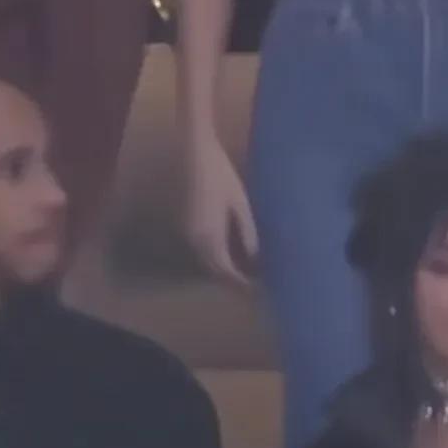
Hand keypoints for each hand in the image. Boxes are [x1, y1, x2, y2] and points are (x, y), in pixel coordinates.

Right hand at [184, 133, 257, 285]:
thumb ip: (247, 233)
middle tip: (258, 287)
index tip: (258, 292)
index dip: (241, 285)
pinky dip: (220, 257)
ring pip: (209, 261)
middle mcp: (195, 241)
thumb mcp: (240, 204)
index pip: (225, 272)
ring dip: (227, 270)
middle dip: (235, 281)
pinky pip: (205, 249)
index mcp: (208, 237)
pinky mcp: (188, 225)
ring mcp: (189, 233)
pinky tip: (236, 254)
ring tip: (250, 274)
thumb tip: (256, 261)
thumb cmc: (222, 175)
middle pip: (215, 270)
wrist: (196, 154)